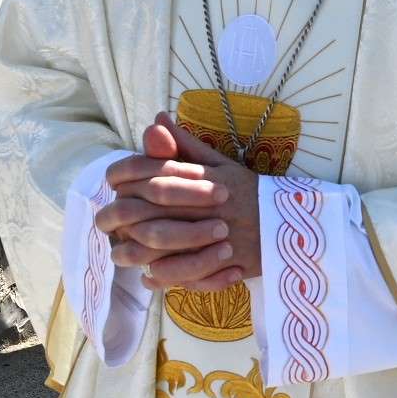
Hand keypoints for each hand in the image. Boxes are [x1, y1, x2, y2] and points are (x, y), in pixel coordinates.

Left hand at [99, 116, 261, 287]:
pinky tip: (148, 278)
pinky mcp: (223, 264)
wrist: (289, 223)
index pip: (153, 175)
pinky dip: (162, 278)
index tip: (114, 187)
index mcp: (203, 179)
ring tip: (121, 254)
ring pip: (160, 246)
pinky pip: (184, 274)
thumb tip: (157, 119)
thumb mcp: (220, 164)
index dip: (126, 181)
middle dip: (121, 218)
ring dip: (135, 252)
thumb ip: (185, 145)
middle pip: (149, 211)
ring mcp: (214, 237)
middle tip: (106, 223)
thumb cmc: (250, 192)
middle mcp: (206, 206)